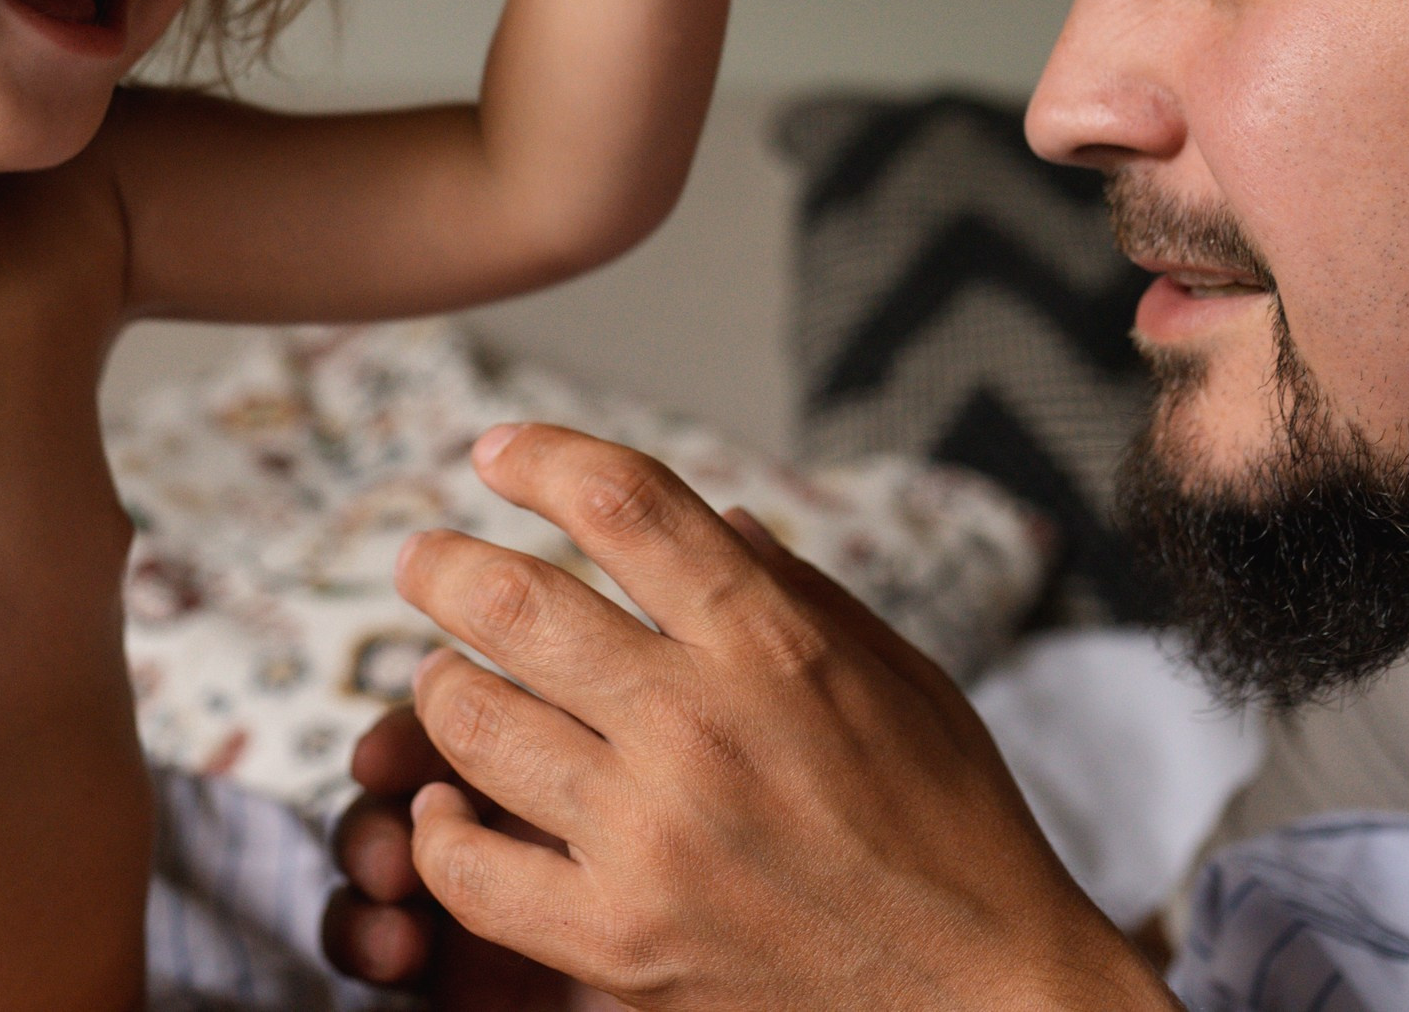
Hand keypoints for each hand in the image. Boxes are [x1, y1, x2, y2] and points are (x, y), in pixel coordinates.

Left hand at [367, 423, 1173, 1011]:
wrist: (988, 998)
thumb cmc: (956, 828)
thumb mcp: (905, 677)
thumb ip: (797, 591)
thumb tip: (713, 519)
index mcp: (774, 645)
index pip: (624, 504)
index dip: (543, 458)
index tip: (498, 451)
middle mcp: (701, 726)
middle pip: (514, 602)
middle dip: (442, 564)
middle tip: (421, 559)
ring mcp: (652, 837)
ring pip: (474, 722)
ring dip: (439, 685)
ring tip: (440, 677)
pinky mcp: (620, 940)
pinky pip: (473, 869)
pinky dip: (438, 828)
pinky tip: (445, 804)